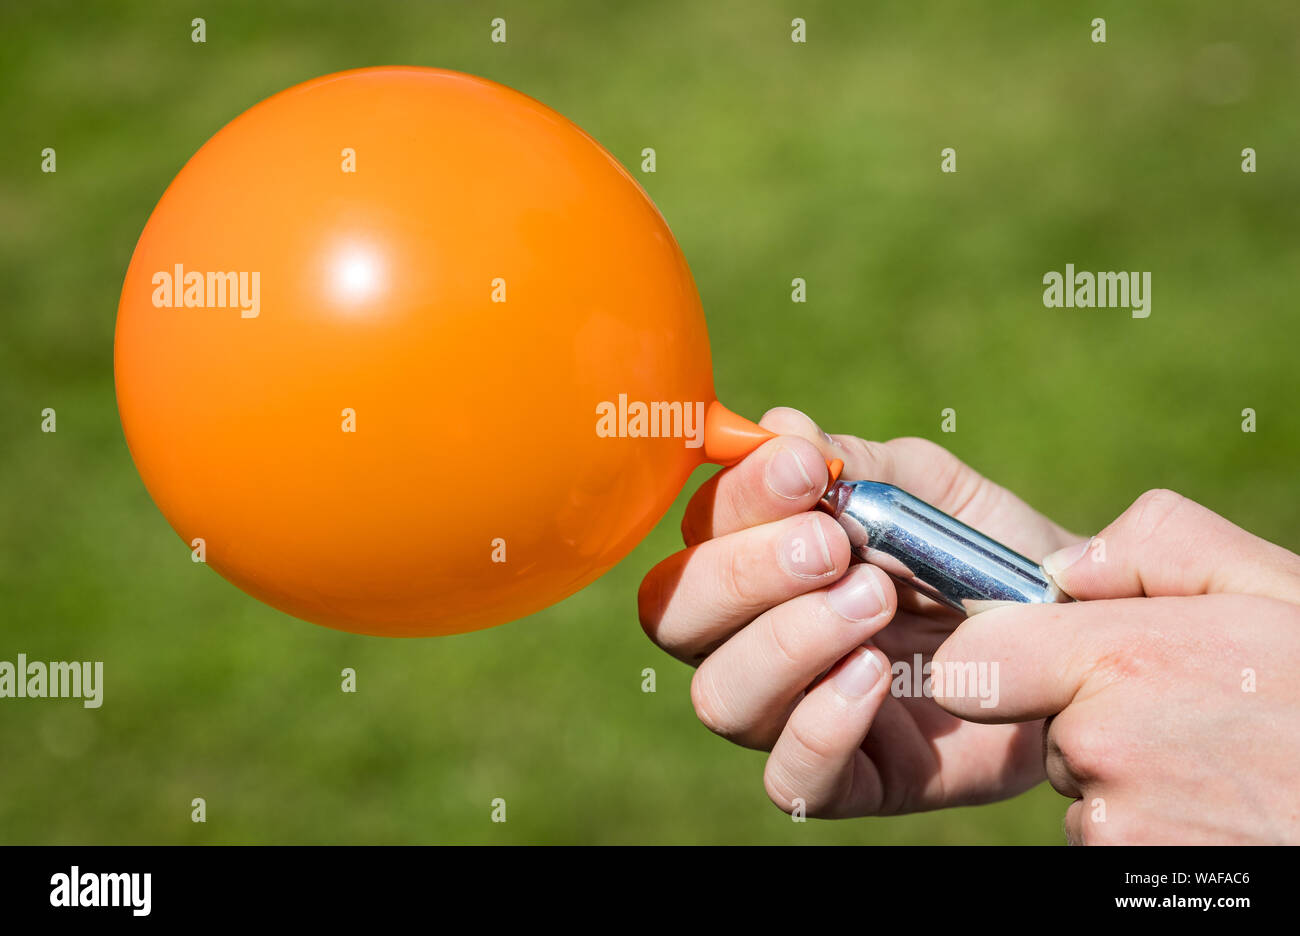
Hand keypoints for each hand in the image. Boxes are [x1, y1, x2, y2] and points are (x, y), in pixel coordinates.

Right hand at [638, 407, 1081, 816]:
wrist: (1076, 634)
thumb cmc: (985, 553)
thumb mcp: (929, 489)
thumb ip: (855, 463)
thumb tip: (777, 427)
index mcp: (758, 560)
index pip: (696, 532)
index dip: (737, 497)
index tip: (810, 470)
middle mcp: (754, 637)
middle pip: (675, 614)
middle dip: (745, 572)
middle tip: (833, 547)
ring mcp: (796, 713)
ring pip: (720, 696)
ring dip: (786, 642)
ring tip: (874, 602)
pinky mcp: (853, 780)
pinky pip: (792, 781)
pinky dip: (821, 728)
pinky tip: (878, 676)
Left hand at [932, 489, 1299, 842]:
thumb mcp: (1270, 585)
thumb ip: (1154, 545)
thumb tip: (1063, 570)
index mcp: (1123, 659)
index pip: (975, 662)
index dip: (1005, 652)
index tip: (1047, 652)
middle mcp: (1102, 748)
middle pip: (1040, 719)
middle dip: (1092, 706)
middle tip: (1191, 704)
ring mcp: (1117, 827)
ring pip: (1078, 780)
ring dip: (1128, 769)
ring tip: (1225, 758)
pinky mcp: (1131, 877)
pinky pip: (1108, 836)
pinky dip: (1153, 822)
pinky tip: (1222, 804)